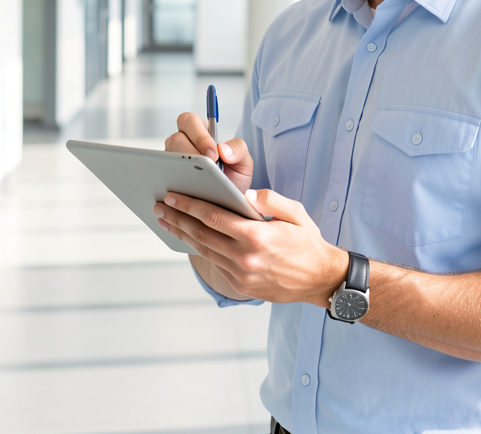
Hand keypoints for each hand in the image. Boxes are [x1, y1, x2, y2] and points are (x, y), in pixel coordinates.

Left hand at [154, 188, 345, 305]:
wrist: (321, 280)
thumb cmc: (308, 242)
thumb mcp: (296, 213)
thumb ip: (270, 199)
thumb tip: (246, 194)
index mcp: (256, 236)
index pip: (213, 217)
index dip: (189, 205)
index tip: (173, 196)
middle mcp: (245, 257)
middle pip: (201, 234)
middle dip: (177, 218)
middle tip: (159, 206)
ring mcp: (241, 274)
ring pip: (204, 250)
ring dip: (182, 234)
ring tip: (167, 221)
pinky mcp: (242, 285)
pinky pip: (215, 263)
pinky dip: (199, 249)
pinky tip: (190, 238)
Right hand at [165, 111, 253, 192]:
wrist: (226, 205)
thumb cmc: (233, 180)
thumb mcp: (243, 163)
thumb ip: (239, 149)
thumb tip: (223, 148)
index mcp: (200, 134)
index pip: (190, 121)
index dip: (199, 136)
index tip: (213, 154)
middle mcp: (182, 144)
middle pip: (175, 138)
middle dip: (190, 152)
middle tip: (205, 168)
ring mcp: (172, 162)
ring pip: (167, 158)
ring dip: (181, 169)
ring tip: (196, 182)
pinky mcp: (167, 179)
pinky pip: (163, 178)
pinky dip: (172, 185)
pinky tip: (185, 195)